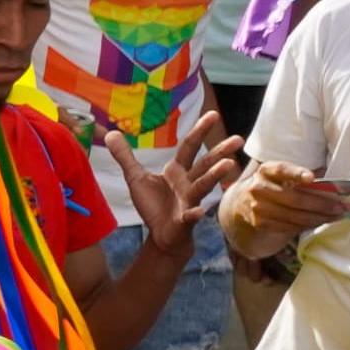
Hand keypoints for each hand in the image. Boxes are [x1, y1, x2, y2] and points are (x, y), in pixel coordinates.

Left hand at [118, 104, 240, 248]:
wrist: (162, 235)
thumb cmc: (154, 205)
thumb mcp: (135, 178)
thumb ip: (125, 157)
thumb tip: (111, 133)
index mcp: (177, 171)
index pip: (190, 147)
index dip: (199, 130)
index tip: (214, 114)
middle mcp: (188, 183)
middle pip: (205, 164)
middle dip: (220, 151)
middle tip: (238, 138)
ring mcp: (189, 201)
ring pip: (203, 186)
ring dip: (215, 176)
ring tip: (228, 165)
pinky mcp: (184, 220)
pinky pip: (190, 216)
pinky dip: (194, 214)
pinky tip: (198, 212)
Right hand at [228, 156, 343, 242]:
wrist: (238, 208)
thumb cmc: (270, 189)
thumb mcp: (278, 178)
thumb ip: (299, 176)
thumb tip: (333, 181)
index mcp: (265, 171)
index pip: (281, 170)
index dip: (296, 173)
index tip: (311, 178)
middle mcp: (258, 188)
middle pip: (295, 198)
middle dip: (321, 204)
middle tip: (340, 207)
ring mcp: (258, 208)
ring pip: (295, 215)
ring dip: (319, 217)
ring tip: (336, 215)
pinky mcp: (261, 224)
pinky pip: (290, 226)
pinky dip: (308, 225)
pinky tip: (320, 221)